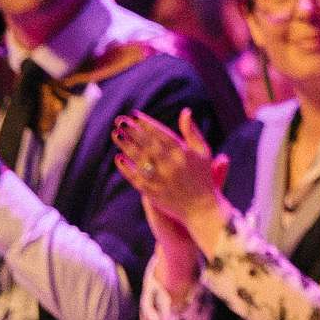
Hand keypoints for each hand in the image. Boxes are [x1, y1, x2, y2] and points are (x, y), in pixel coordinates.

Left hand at [112, 110, 228, 239]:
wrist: (201, 208)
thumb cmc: (203, 176)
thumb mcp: (203, 151)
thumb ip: (192, 131)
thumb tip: (185, 111)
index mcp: (184, 153)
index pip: (161, 134)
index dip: (147, 124)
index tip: (135, 115)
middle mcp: (171, 165)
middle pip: (147, 144)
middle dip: (133, 131)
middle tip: (120, 120)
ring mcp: (160, 179)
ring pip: (139, 159)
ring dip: (126, 145)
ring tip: (116, 134)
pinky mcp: (151, 192)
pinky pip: (135, 178)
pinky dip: (126, 167)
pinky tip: (119, 158)